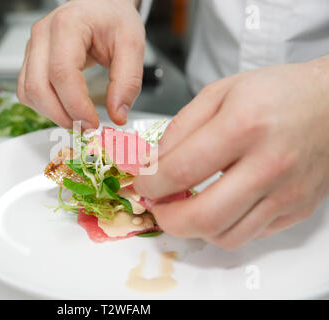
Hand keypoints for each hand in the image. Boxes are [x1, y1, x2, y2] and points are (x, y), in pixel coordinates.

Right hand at [17, 0, 144, 128]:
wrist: (101, 6)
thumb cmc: (113, 19)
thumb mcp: (132, 45)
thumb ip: (128, 82)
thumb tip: (117, 115)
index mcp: (68, 25)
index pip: (62, 74)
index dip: (76, 106)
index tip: (94, 123)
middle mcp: (43, 35)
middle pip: (38, 87)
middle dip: (62, 115)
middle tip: (86, 126)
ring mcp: (33, 47)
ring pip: (28, 92)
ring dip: (52, 114)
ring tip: (78, 118)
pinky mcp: (31, 60)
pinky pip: (26, 91)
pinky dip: (43, 107)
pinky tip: (64, 108)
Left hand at [134, 56, 328, 249]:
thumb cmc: (276, 93)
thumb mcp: (219, 93)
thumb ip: (180, 129)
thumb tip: (153, 164)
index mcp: (243, 127)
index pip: (180, 171)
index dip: (149, 183)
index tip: (140, 182)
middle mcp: (269, 164)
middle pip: (203, 217)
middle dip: (166, 218)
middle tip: (156, 205)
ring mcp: (287, 193)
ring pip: (225, 236)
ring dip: (193, 228)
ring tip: (183, 206)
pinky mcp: (297, 209)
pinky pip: (250, 235)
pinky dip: (222, 228)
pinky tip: (216, 206)